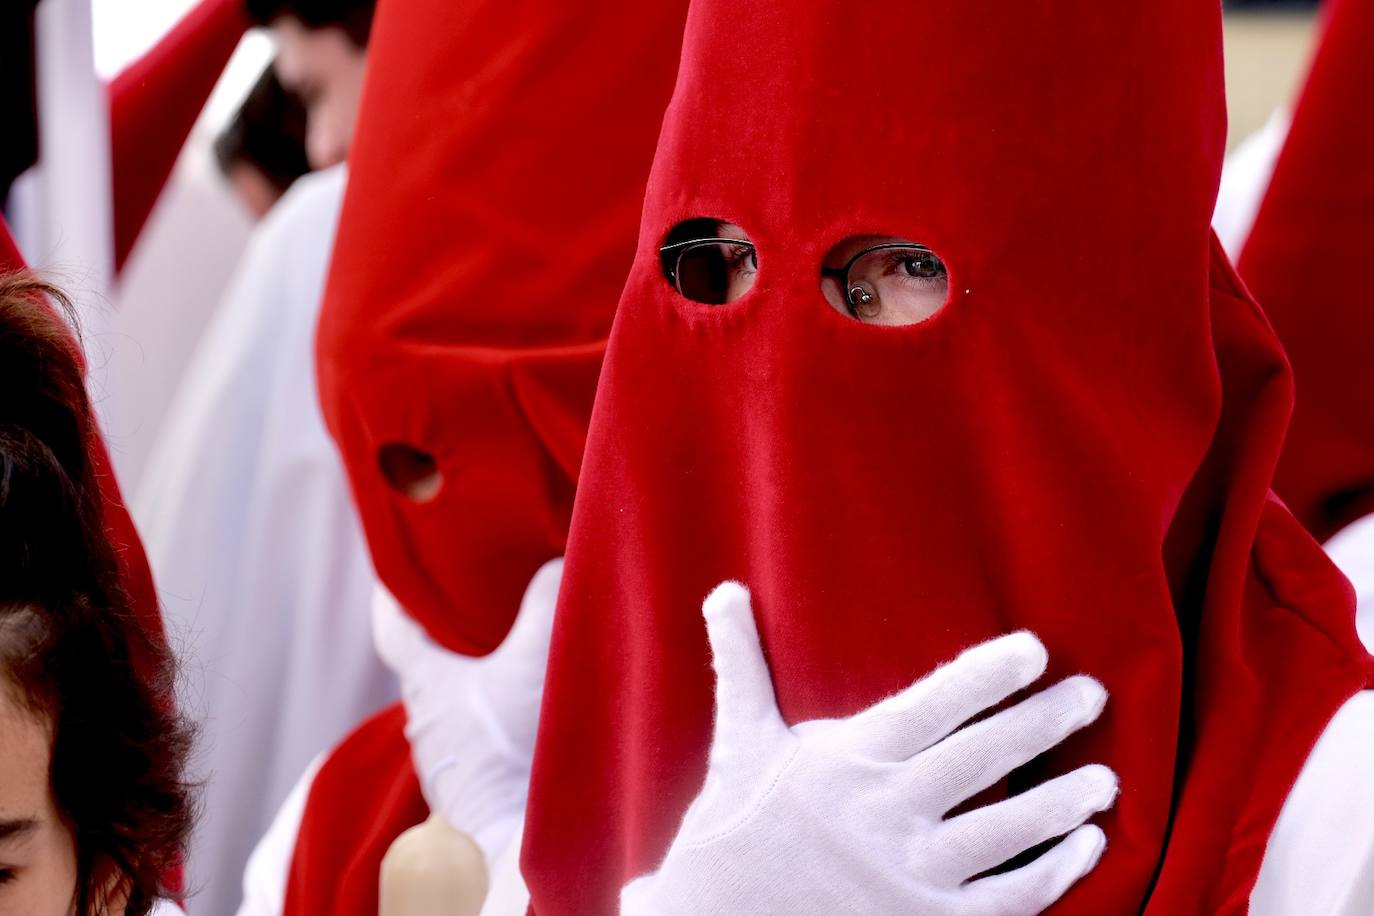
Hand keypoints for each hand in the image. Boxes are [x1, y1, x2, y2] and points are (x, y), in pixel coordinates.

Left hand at [372, 558, 561, 863]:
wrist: (521, 837)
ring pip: (454, 701)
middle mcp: (427, 718)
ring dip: (474, 677)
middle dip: (447, 632)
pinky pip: (478, 732)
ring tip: (508, 651)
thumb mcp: (534, 661)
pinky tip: (527, 708)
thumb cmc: (514, 751)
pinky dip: (494, 712)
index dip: (393, 595)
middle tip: (475, 598)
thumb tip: (559, 560)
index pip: (394, 628)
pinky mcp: (476, 782)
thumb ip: (547, 602)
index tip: (395, 571)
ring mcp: (449, 757)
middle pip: (427, 662)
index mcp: (426, 681)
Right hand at [621, 582, 1115, 914]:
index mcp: (849, 760)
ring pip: (1008, 831)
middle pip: (984, 759)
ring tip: (1105, 779)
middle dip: (1045, 722)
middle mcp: (886, 815)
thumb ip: (742, 663)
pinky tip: (1087, 846)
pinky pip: (1009, 900)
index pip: (932, 707)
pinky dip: (1055, 873)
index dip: (987, 676)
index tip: (1034, 649)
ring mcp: (911, 875)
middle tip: (1093, 693)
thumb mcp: (740, 741)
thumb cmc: (735, 826)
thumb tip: (724, 591)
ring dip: (1064, 803)